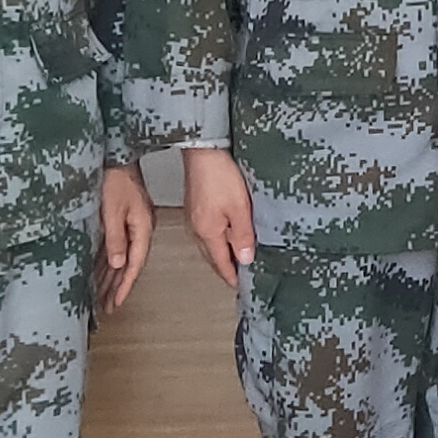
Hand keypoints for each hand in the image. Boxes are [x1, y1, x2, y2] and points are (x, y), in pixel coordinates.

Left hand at [97, 165, 153, 308]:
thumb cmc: (116, 178)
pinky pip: (117, 246)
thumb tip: (118, 264)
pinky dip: (109, 260)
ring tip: (103, 294)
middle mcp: (140, 228)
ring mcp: (133, 224)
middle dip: (118, 286)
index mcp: (142, 227)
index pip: (135, 263)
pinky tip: (102, 270)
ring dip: (113, 275)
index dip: (126, 285)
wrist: (117, 157)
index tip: (118, 302)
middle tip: (109, 305)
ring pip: (122, 256)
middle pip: (129, 263)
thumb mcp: (112, 211)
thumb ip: (115, 239)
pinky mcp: (123, 218)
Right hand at [182, 147, 257, 285]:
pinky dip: (216, 239)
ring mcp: (194, 218)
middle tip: (239, 276)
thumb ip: (242, 236)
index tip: (239, 286)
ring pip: (208, 244)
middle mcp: (197, 229)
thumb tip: (244, 259)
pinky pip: (206, 231)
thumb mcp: (240, 208)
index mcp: (208, 233)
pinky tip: (224, 235)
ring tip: (234, 258)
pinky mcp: (194, 207)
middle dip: (225, 268)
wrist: (202, 152)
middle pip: (212, 256)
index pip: (221, 263)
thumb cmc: (219, 176)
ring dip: (221, 253)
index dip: (231, 276)